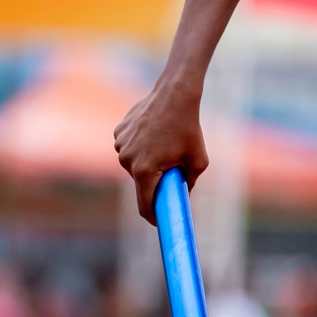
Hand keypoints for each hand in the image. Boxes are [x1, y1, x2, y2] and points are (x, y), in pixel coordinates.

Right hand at [114, 82, 209, 223]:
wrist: (175, 95)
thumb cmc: (189, 127)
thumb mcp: (198, 160)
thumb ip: (189, 182)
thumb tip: (182, 195)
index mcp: (144, 170)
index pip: (144, 205)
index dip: (153, 216)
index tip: (160, 222)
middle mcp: (127, 160)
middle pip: (141, 182)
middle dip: (155, 181)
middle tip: (172, 171)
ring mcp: (120, 145)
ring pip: (134, 164)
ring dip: (148, 162)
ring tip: (166, 145)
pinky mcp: (118, 132)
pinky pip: (130, 147)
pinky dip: (141, 146)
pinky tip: (155, 134)